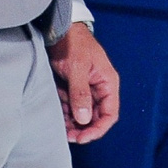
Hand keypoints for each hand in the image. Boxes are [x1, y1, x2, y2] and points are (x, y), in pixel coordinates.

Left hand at [47, 23, 120, 143]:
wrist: (59, 30)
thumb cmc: (73, 44)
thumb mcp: (77, 68)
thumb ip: (81, 94)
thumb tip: (84, 119)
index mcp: (107, 83)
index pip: (110, 113)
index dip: (98, 128)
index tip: (83, 137)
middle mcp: (99, 89)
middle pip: (96, 117)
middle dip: (84, 129)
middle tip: (68, 137)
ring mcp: (86, 90)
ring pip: (83, 115)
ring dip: (73, 124)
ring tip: (61, 130)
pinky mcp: (73, 89)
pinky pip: (72, 108)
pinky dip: (66, 115)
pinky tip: (58, 119)